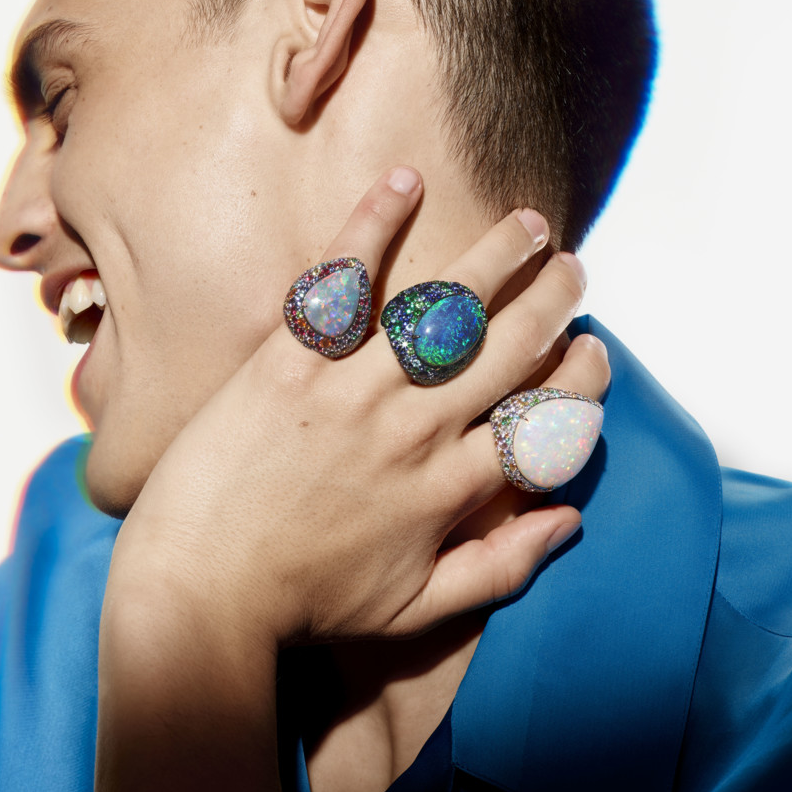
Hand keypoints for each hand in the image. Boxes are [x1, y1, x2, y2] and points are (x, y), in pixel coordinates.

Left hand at [113, 166, 607, 647]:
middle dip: (556, 301)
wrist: (200, 592)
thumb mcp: (416, 610)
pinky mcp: (288, 362)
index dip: (582, 380)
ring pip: (446, 308)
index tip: (592, 351)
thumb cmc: (306, 605)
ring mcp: (351, 391)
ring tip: (529, 224)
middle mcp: (414, 431)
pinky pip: (340, 281)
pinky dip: (372, 224)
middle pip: (510, 348)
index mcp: (449, 491)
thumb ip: (501, 568)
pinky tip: (403, 180)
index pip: (545, 420)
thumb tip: (571, 521)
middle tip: (572, 269)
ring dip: (497, 257)